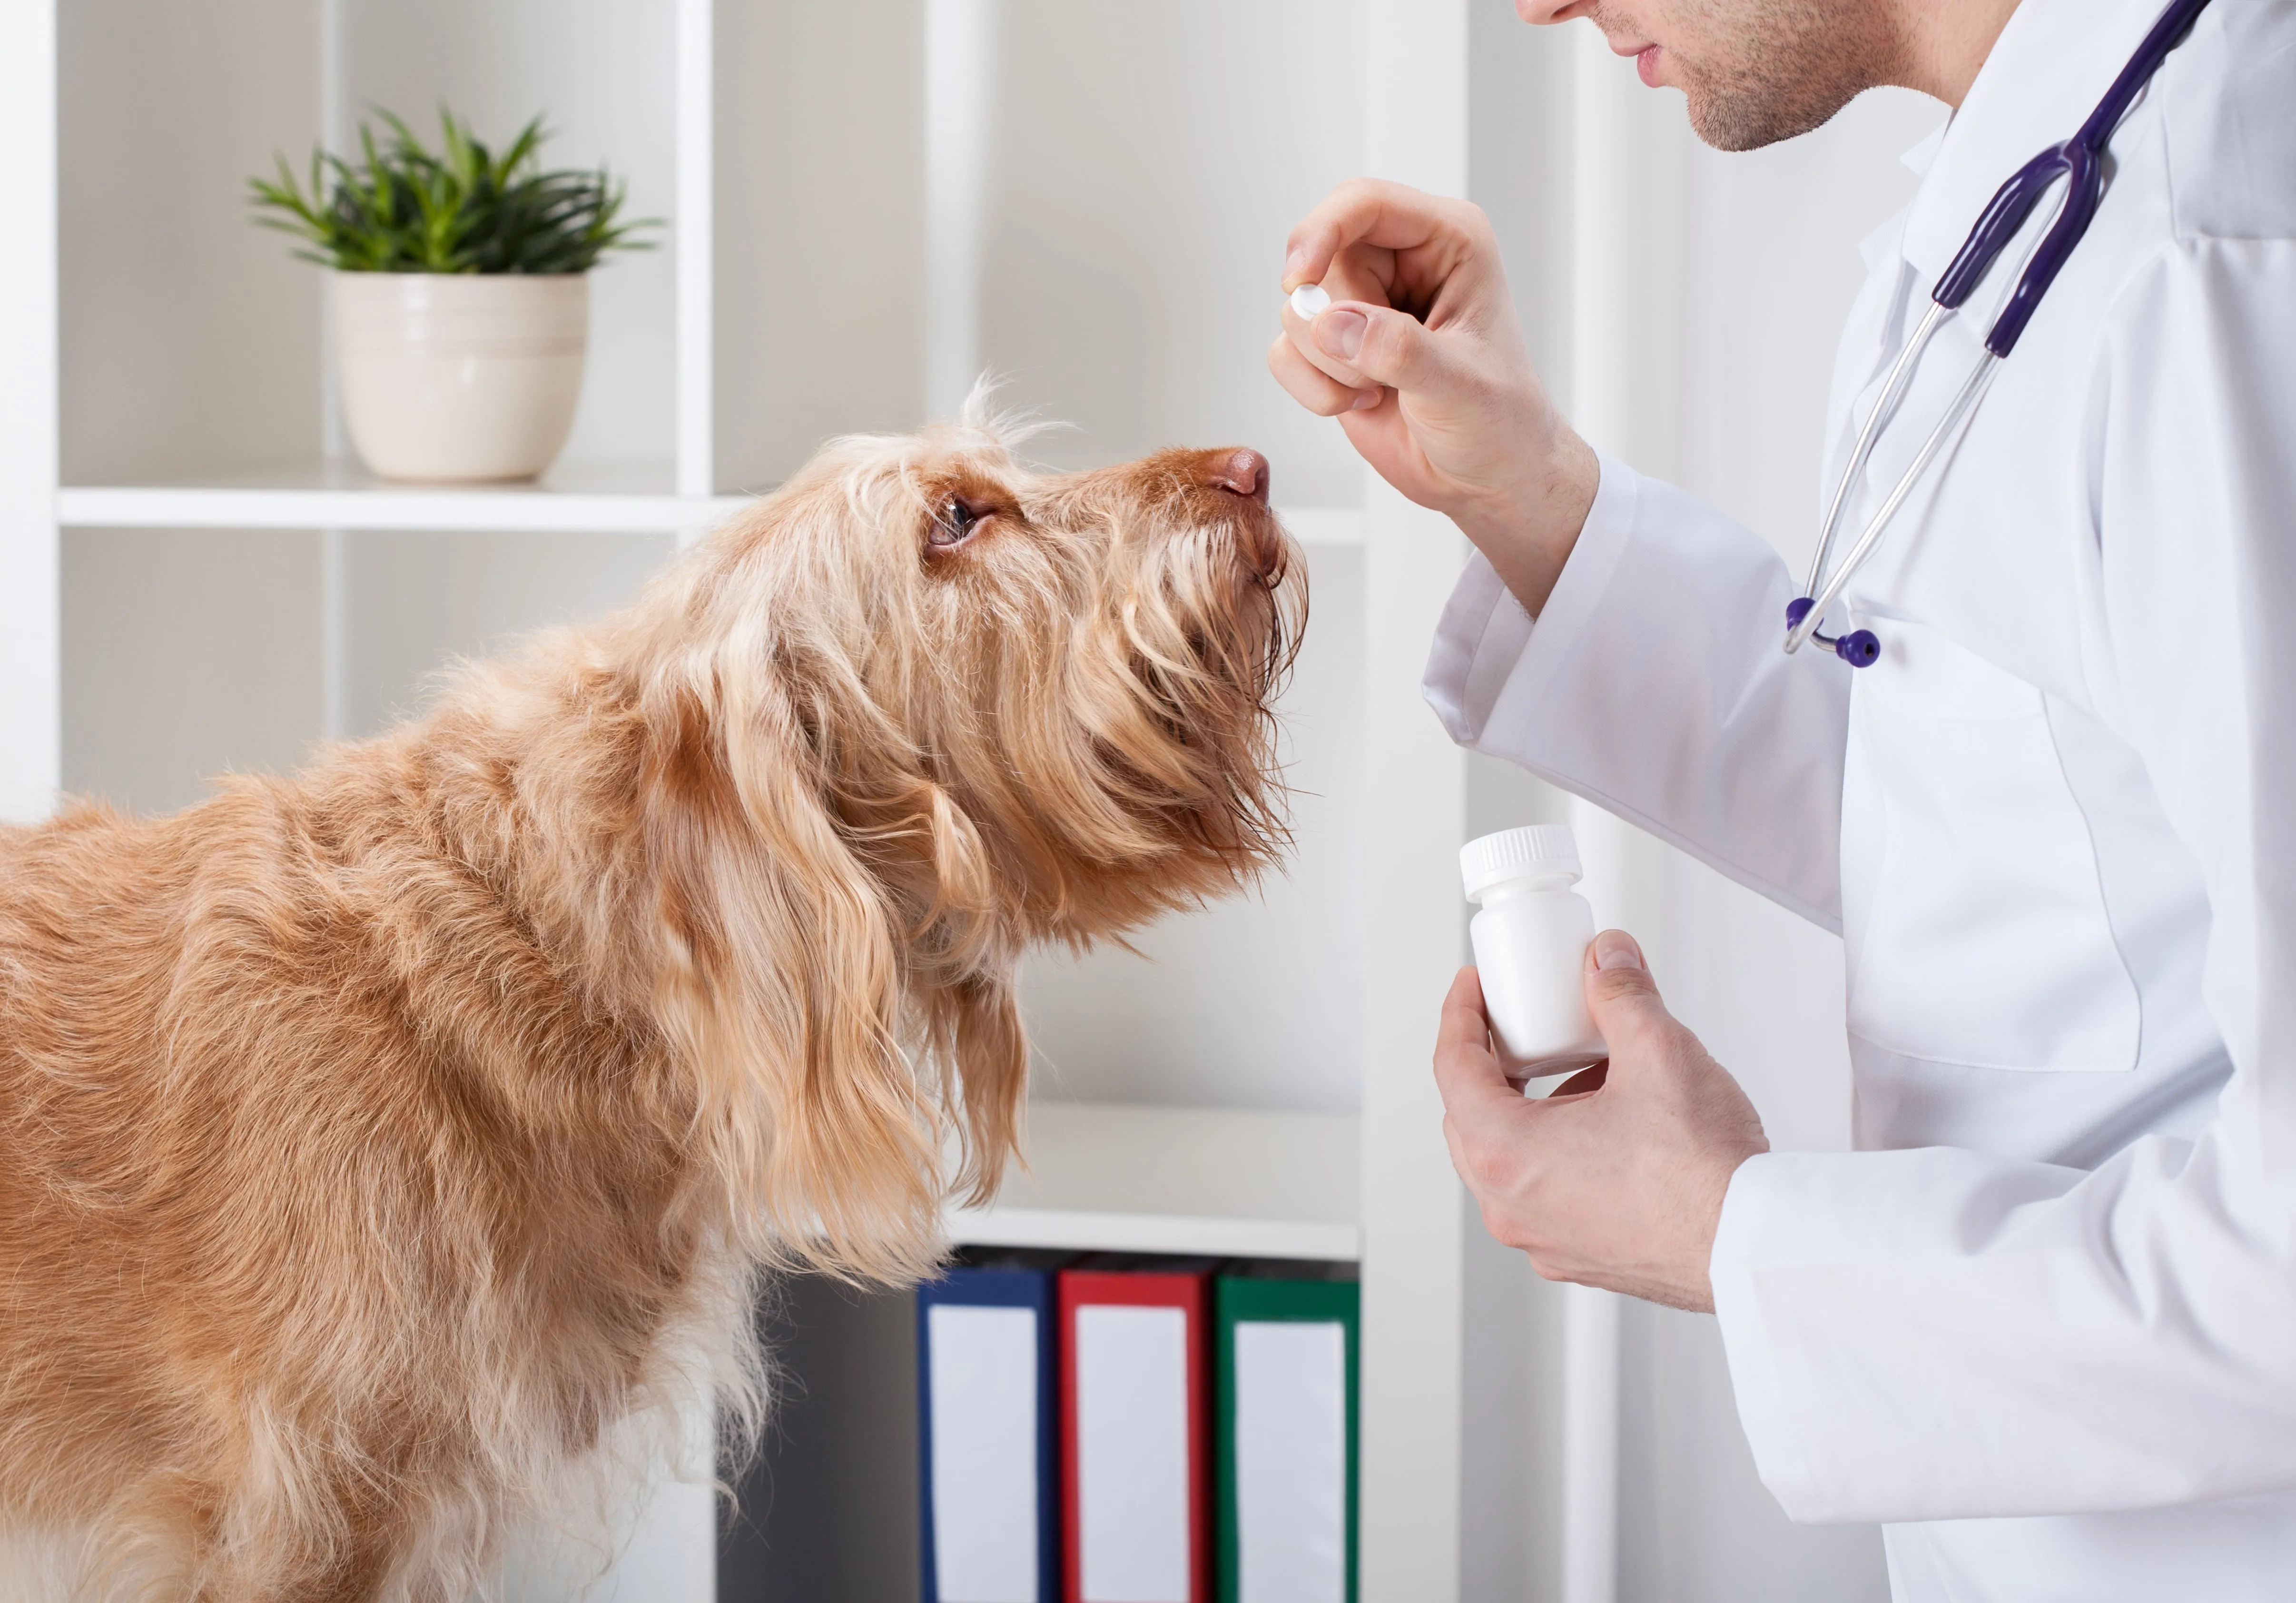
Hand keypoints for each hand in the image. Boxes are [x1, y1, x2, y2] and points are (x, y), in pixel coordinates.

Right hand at [1268, 177, 1598, 613]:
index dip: (1321, 231)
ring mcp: (1363, 303)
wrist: (1489, 479)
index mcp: (1447, 241)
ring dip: (1327, 364)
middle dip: (1336, 325)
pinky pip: (1285, 351)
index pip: (1363, 202)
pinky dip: (1311, 388)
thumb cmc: (1500, 423)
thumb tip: (1331, 322)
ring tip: (1380, 388)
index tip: (1298, 278)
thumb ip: (1399, 350)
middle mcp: (1401, 262)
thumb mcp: (1461, 387)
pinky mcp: (1334, 346)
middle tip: (1380, 370)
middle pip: (1321, 259)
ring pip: (1297, 309)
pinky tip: (1361, 401)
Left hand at [1434, 930, 1769, 1311]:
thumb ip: (1621, 994)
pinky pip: (1548, 1192)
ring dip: (1534, 1109)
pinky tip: (1611, 1123)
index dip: (1461, 1014)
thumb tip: (1607, 959)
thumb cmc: (1704, 1173)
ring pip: (1511, 1159)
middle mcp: (1512, 1207)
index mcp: (1507, 1155)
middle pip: (1471, 1117)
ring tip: (1587, 1071)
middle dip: (1491, 1063)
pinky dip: (1561, 1152)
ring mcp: (1544, 1239)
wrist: (1754, 1246)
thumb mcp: (1658, 1051)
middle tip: (1519, 1025)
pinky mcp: (1582, 1256)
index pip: (1452, 1068)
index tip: (1472, 987)